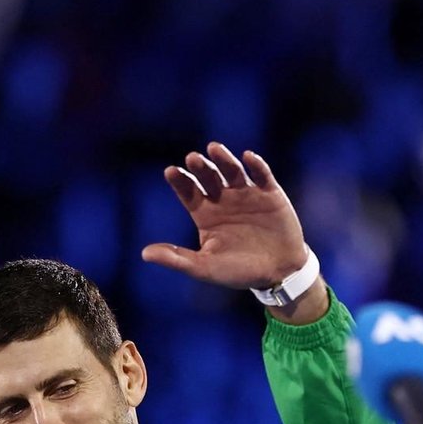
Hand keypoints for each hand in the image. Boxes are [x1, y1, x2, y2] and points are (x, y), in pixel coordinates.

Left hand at [141, 142, 324, 322]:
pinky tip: (248, 157)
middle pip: (208, 177)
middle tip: (192, 159)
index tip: (170, 172)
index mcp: (205, 213)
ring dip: (223, 159)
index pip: (188, 192)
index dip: (179, 181)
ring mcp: (246, 194)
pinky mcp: (270, 194)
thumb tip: (144, 254)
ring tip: (214, 149)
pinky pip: (262, 175)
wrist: (278, 273)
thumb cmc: (239, 271)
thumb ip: (177, 259)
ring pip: (232, 171)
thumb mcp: (205, 268)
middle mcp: (223, 199)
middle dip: (200, 167)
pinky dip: (256, 165)